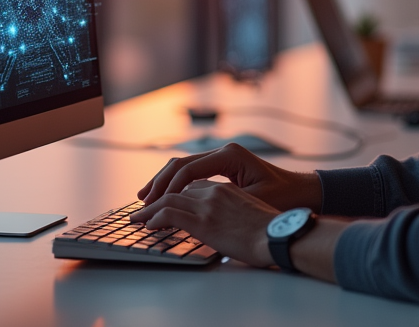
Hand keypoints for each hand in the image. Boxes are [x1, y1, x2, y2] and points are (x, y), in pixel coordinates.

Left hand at [130, 179, 277, 267]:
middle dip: (158, 194)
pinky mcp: (203, 221)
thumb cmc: (272, 230)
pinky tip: (148, 225)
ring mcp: (208, 204)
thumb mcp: (251, 212)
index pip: (193, 183)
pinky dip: (154, 217)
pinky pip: (169, 213)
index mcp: (227, 188)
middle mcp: (215, 191)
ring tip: (138, 217)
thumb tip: (223, 224)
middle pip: (178, 187)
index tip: (164, 200)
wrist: (280, 236)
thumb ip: (232, 211)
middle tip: (144, 205)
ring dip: (150, 208)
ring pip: (168, 199)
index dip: (176, 191)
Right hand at [135, 143, 321, 210]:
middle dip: (159, 182)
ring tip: (146, 198)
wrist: (304, 193)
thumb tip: (189, 208)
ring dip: (164, 181)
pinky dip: (177, 182)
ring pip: (184, 165)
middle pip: (181, 163)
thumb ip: (222, 201)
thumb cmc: (284, 198)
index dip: (168, 189)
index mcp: (230, 156)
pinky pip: (193, 172)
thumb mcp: (253, 200)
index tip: (153, 206)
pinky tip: (166, 195)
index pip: (188, 170)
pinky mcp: (223, 166)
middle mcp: (224, 151)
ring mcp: (223, 157)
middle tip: (141, 201)